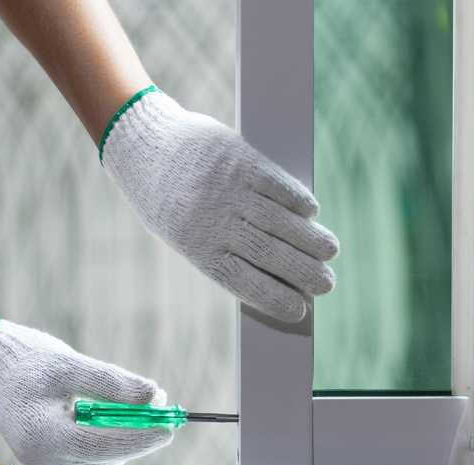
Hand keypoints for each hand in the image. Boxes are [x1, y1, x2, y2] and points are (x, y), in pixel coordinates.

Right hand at [0, 320, 171, 464]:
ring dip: (124, 434)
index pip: (105, 447)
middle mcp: (43, 458)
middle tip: (159, 405)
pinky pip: (89, 452)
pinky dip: (107, 435)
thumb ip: (113, 384)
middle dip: (136, 433)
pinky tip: (112, 412)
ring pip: (101, 458)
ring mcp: (45, 460)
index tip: (168, 425)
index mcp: (44, 438)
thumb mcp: (71, 366)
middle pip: (107, 457)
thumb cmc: (24, 362)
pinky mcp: (50, 454)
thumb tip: (153, 396)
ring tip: (137, 404)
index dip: (141, 437)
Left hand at [101, 88, 339, 322]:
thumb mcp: (181, 233)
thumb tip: (271, 275)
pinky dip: (298, 201)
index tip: (301, 310)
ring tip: (331, 251)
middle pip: (270, 255)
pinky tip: (311, 212)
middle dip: (304, 273)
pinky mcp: (239, 159)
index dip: (276, 299)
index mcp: (198, 248)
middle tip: (327, 284)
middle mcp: (215, 221)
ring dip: (311, 239)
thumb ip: (221, 251)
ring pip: (280, 221)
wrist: (143, 145)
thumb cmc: (166, 198)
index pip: (245, 283)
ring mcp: (229, 189)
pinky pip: (276, 185)